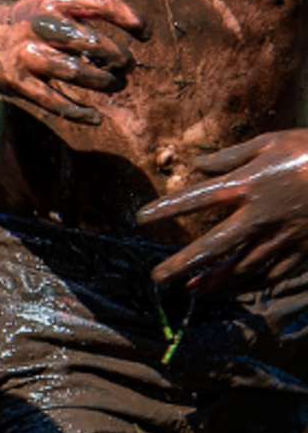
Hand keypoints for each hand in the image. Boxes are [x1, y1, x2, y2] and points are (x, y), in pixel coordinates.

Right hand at [0, 0, 146, 124]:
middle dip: (117, 57)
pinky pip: (54, 101)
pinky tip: (95, 117)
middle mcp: (39, 25)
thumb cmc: (25, 20)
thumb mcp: (50, 3)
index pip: (102, 3)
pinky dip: (78, 112)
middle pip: (93, 42)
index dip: (129, 18)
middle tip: (126, 66)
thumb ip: (83, 12)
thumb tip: (134, 31)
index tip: (145, 34)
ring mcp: (26, 54)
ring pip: (77, 72)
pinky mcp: (16, 81)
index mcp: (52, 0)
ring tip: (114, 85)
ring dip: (103, 82)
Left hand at [138, 130, 307, 293]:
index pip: (196, 199)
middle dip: (182, 264)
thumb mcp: (270, 142)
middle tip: (157, 278)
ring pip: (241, 267)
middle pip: (213, 247)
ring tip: (191, 291)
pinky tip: (237, 288)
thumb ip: (229, 156)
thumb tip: (196, 165)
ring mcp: (283, 236)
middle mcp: (260, 215)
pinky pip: (274, 273)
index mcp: (248, 185)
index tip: (140, 218)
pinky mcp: (305, 250)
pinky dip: (253, 283)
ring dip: (214, 281)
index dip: (166, 208)